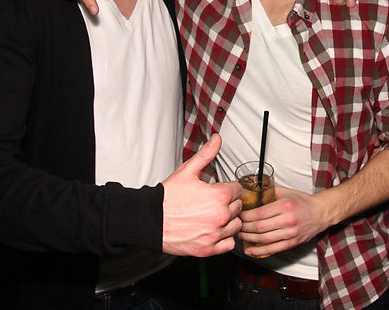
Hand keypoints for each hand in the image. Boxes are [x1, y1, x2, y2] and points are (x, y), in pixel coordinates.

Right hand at [161, 134, 242, 256]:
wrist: (150, 220)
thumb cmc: (167, 197)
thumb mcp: (187, 171)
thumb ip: (206, 154)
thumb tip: (217, 139)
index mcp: (218, 196)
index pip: (238, 190)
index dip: (228, 188)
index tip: (219, 190)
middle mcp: (220, 216)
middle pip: (238, 207)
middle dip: (228, 203)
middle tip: (213, 203)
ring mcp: (215, 234)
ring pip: (236, 226)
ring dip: (228, 220)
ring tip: (213, 216)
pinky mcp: (208, 248)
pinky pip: (229, 244)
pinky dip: (224, 238)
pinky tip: (214, 230)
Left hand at [238, 186, 331, 256]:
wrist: (321, 213)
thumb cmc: (303, 202)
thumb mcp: (287, 192)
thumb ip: (270, 192)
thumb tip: (252, 192)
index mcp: (285, 205)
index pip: (260, 213)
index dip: (246, 216)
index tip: (239, 215)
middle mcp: (288, 220)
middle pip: (260, 227)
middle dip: (244, 228)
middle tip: (236, 226)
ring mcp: (290, 233)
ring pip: (264, 239)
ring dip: (249, 239)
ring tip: (240, 236)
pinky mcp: (292, 243)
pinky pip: (273, 249)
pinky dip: (259, 251)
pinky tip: (249, 250)